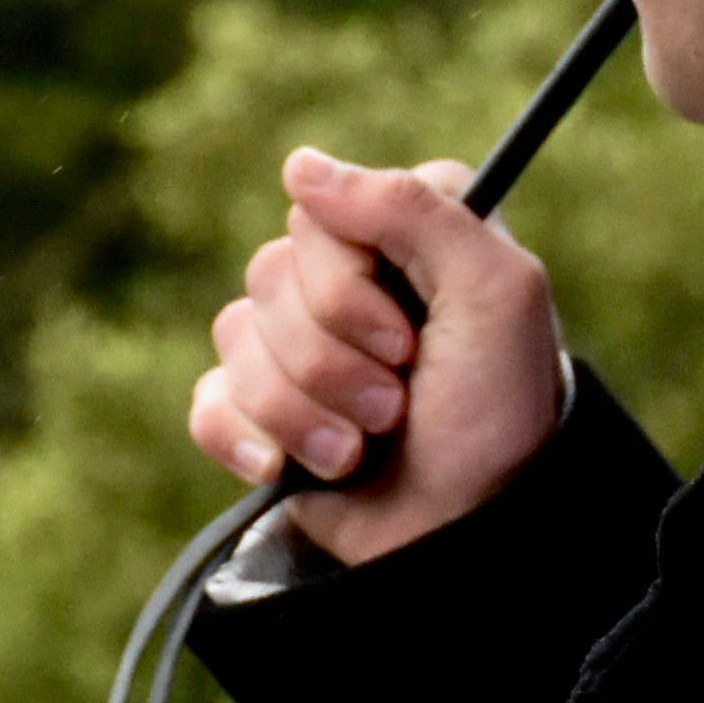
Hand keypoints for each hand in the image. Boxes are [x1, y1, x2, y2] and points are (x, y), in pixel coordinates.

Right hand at [191, 148, 570, 565]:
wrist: (467, 537)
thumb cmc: (496, 414)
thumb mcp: (495, 294)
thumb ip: (413, 209)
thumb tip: (299, 166)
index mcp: (402, 237)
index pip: (320, 214)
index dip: (350, 283)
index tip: (408, 337)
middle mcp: (346, 279)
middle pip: (270, 274)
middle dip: (333, 359)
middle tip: (397, 403)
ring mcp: (298, 348)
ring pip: (235, 337)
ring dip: (303, 409)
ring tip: (361, 449)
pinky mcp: (261, 414)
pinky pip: (207, 400)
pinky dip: (247, 438)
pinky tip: (289, 468)